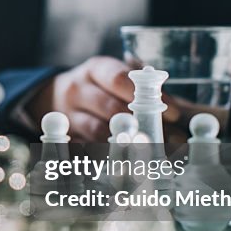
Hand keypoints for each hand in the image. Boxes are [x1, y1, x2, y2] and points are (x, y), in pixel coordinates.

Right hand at [28, 56, 179, 141]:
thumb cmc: (99, 87)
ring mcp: (68, 115)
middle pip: (110, 107)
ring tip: (155, 151)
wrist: (53, 97)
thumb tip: (177, 113)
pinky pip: (88, 148)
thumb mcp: (116, 77)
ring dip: (128, 142)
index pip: (119, 79)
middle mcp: (78, 89)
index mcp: (96, 69)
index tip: (173, 113)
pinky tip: (130, 160)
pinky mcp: (67, 136)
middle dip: (142, 123)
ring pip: (99, 131)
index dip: (147, 96)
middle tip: (168, 136)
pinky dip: (111, 155)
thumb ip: (143, 89)